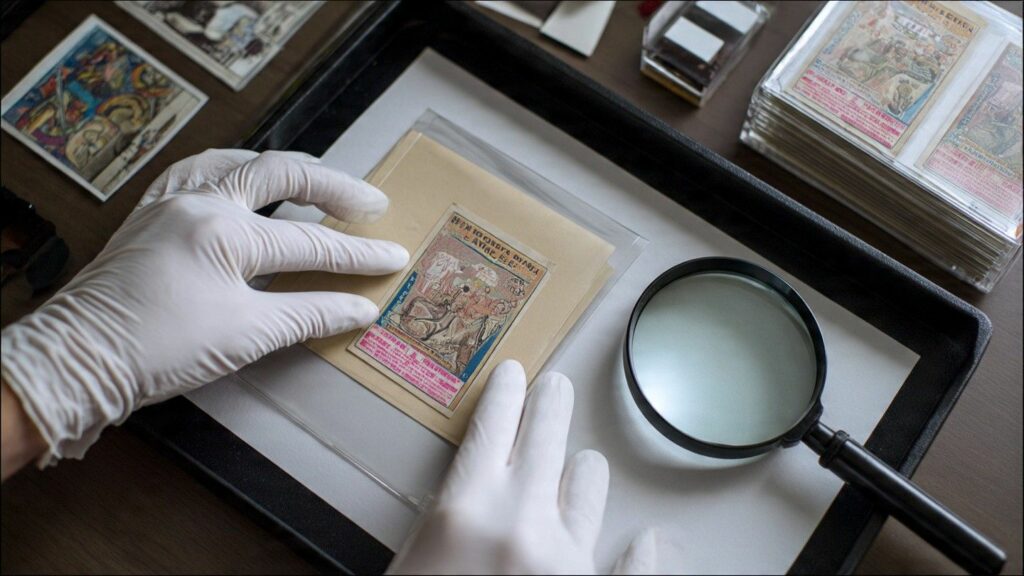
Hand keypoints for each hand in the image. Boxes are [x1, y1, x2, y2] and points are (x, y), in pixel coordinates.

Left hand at [1, 149, 407, 464]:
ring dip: (280, 169)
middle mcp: (198, 203)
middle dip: (334, 188)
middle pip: (280, 177)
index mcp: (224, 231)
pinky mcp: (149, 217)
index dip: (358, 255)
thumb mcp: (245, 335)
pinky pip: (193, 175)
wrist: (77, 362)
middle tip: (372, 202)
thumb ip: (308, 314)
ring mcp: (169, 204)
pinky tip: (240, 181)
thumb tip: (358, 309)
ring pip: (235, 164)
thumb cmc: (159, 349)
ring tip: (315, 176)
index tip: (394, 260)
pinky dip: (228, 172)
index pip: (310, 243)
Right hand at [388, 360, 655, 574]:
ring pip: (588, 483)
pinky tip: (646, 541)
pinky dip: (639, 557)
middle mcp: (522, 524)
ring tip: (580, 463)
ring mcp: (566, 560)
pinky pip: (633, 570)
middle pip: (548, 435)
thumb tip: (476, 489)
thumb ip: (447, 516)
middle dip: (550, 403)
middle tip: (556, 387)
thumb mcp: (407, 558)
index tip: (515, 372)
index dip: (506, 392)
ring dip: (581, 471)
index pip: (492, 425)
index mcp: (464, 510)